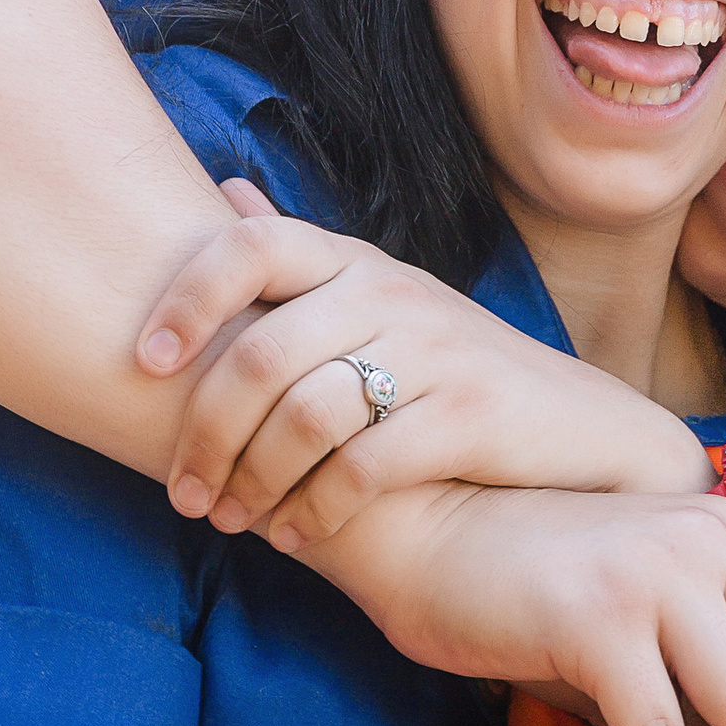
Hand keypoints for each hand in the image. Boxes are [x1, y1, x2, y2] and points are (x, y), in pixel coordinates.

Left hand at [140, 185, 707, 533]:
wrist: (580, 429)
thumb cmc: (455, 370)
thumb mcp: (384, 298)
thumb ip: (302, 260)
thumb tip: (222, 191)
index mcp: (357, 261)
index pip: (249, 248)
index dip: (185, 298)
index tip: (145, 362)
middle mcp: (392, 292)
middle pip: (261, 354)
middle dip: (204, 434)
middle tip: (184, 495)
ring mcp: (434, 351)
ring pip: (304, 415)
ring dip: (252, 481)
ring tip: (232, 520)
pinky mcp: (467, 415)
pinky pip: (362, 467)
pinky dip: (315, 510)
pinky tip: (296, 534)